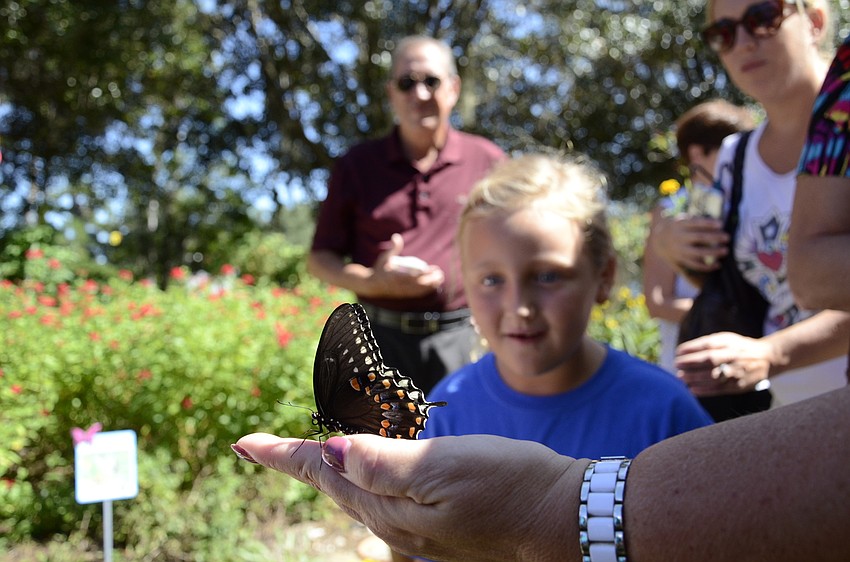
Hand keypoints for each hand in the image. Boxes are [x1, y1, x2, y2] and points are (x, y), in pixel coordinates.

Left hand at [233, 433, 586, 561]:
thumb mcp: (443, 467)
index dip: (282, 455)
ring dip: (327, 471)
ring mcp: (421, 527)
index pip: (322, 473)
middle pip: (333, 486)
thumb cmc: (509, 486)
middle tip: (265, 447)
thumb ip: (383, 462)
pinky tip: (370, 468)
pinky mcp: (443, 523)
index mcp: (389, 508)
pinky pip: (387, 497)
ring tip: (305, 454)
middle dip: (298, 463)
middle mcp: (397, 523)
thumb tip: (329, 451)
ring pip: (358, 494)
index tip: (243, 442)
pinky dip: (365, 476)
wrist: (564, 520)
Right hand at [369, 233, 444, 297]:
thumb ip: (393, 248)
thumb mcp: (384, 257)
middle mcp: (399, 286)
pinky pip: (418, 293)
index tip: (431, 268)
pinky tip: (435, 284)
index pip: (411, 276)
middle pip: (418, 284)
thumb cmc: (379, 268)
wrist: (372, 285)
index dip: (422, 273)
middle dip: (431, 279)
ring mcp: (402, 292)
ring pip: (420, 290)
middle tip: (440, 272)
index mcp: (394, 276)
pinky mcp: (404, 295)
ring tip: (440, 277)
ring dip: (431, 285)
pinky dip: (427, 289)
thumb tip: (396, 236)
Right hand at [651, 215, 727, 273]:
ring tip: (725, 251)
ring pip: (698, 253)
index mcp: (679, 224)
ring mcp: (679, 249)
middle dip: (715, 237)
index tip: (721, 224)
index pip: (696, 223)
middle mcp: (678, 237)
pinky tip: (717, 265)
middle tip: (727, 237)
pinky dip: (707, 266)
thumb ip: (695, 221)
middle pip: (699, 237)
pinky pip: (694, 265)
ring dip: (713, 252)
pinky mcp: (680, 259)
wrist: (658, 239)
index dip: (708, 223)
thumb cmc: (678, 227)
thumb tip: (718, 224)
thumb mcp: (682, 220)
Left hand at [674, 332, 773, 395]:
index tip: (677, 352)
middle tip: (677, 365)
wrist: (765, 358)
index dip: (691, 349)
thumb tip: (684, 351)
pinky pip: (719, 389)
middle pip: (709, 360)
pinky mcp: (738, 385)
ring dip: (694, 378)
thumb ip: (708, 343)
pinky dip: (704, 390)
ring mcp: (736, 371)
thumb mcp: (726, 338)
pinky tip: (692, 390)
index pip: (707, 344)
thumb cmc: (738, 347)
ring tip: (681, 377)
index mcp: (729, 343)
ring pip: (713, 376)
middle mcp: (733, 356)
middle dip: (690, 363)